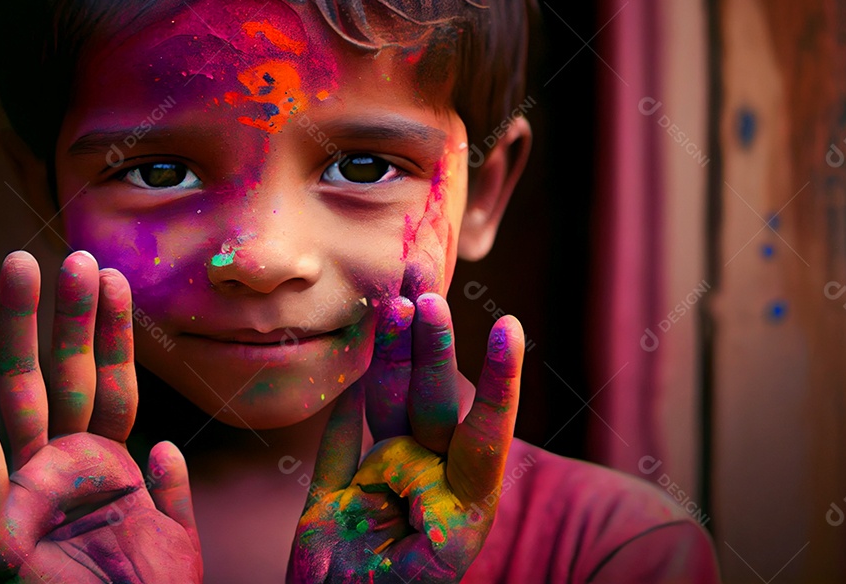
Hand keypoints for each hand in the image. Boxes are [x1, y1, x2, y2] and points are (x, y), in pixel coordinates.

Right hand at [0, 251, 201, 582]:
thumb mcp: (173, 540)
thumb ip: (171, 491)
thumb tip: (161, 449)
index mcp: (105, 469)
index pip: (112, 387)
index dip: (114, 335)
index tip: (116, 278)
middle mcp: (63, 468)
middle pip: (67, 376)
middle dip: (68, 318)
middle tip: (72, 253)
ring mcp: (29, 487)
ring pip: (23, 393)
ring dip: (21, 331)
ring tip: (20, 263)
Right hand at [287, 293, 523, 581]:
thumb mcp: (422, 579)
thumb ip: (429, 524)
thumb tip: (421, 466)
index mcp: (460, 510)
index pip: (484, 434)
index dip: (496, 381)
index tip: (508, 327)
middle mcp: (426, 487)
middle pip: (435, 403)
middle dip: (431, 346)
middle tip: (424, 289)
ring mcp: (382, 484)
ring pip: (391, 406)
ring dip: (393, 353)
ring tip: (396, 299)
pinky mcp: (338, 494)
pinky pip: (344, 437)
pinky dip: (351, 396)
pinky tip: (368, 347)